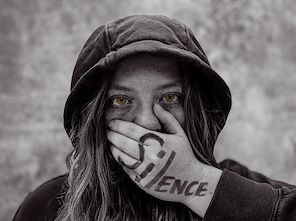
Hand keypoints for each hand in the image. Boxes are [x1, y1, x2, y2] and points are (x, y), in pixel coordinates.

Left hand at [107, 103, 221, 216]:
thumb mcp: (180, 134)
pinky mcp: (142, 182)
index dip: (119, 125)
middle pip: (124, 143)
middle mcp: (150, 156)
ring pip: (122, 157)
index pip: (132, 131)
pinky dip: (120, 161)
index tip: (112, 122)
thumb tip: (155, 105)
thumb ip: (167, 118)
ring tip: (110, 142)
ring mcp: (146, 170)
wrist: (191, 182)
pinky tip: (118, 154)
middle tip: (107, 131)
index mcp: (159, 142)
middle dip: (112, 135)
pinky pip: (126, 169)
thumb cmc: (185, 155)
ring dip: (113, 148)